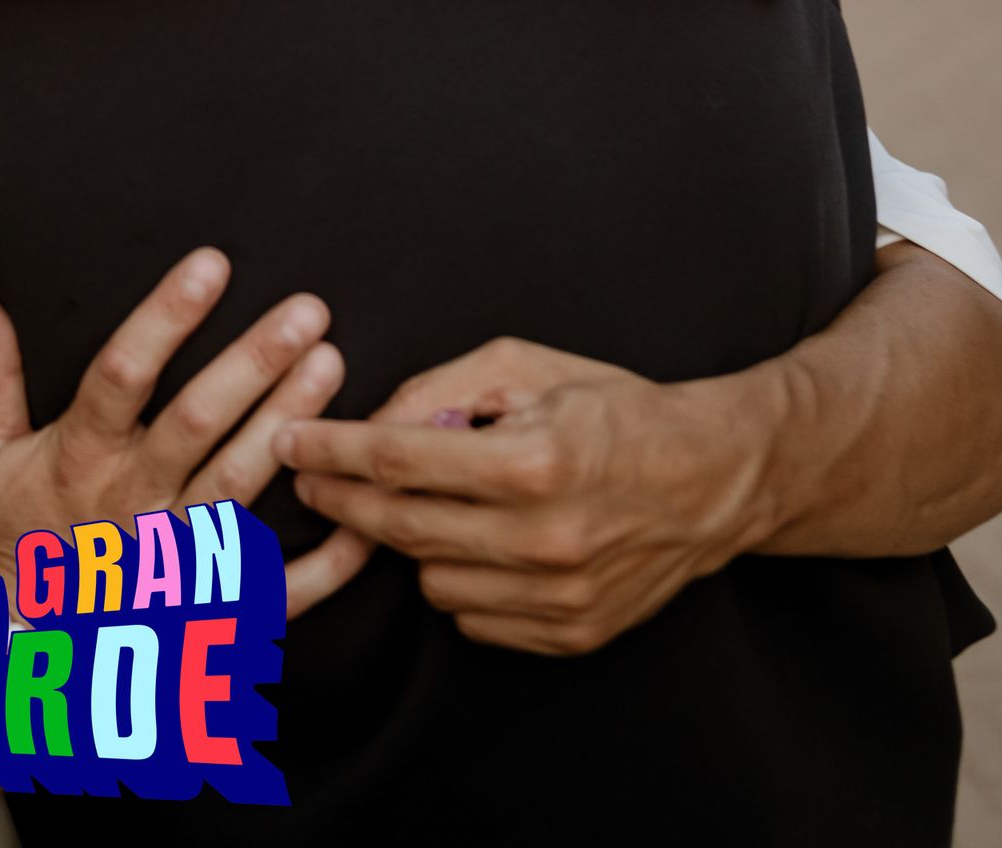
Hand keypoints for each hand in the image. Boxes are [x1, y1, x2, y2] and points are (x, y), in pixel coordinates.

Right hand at [0, 247, 370, 622]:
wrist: (17, 656)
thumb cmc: (8, 542)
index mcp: (79, 457)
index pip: (122, 373)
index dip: (165, 318)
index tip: (211, 264)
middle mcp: (130, 502)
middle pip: (196, 423)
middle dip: (253, 362)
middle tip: (307, 310)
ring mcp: (173, 557)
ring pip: (238, 485)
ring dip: (287, 424)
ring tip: (332, 366)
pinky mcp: (205, 606)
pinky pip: (273, 585)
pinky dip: (324, 557)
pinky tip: (363, 512)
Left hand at [279, 338, 767, 656]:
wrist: (713, 479)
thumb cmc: (612, 407)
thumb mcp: (522, 367)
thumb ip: (438, 389)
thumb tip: (369, 424)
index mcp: (532, 461)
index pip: (398, 461)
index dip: (331, 450)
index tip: (289, 441)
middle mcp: (544, 539)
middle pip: (402, 528)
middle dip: (340, 500)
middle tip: (307, 478)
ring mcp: (558, 597)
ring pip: (430, 580)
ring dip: (411, 541)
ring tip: (430, 501)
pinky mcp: (570, 634)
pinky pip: (472, 618)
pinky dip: (459, 580)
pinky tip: (477, 541)